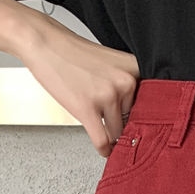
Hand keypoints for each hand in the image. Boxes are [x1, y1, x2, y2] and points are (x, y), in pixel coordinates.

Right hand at [16, 10, 139, 155]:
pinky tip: (104, 150)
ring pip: (118, 133)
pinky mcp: (87, 108)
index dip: (143, 120)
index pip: (150, 107)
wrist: (44, 42)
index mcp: (134, 70)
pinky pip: (102, 141)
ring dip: (111, 136)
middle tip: (112, 124)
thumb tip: (138, 118)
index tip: (142, 131)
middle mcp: (125, 82)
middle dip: (122, 125)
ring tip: (101, 127)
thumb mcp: (113, 64)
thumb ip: (127, 85)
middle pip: (133, 121)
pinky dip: (104, 150)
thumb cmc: (74, 54)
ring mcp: (107, 96)